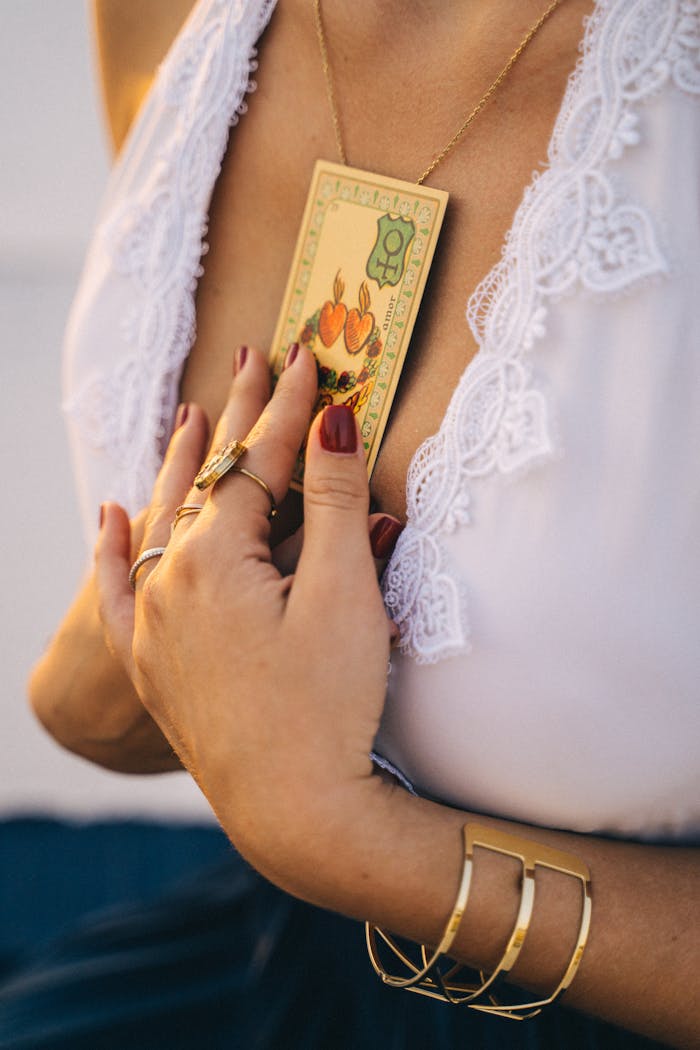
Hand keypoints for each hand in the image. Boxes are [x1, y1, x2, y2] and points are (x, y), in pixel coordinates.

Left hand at [96, 344, 400, 878]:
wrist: (296, 810)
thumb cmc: (328, 704)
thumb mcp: (342, 593)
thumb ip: (332, 499)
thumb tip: (331, 419)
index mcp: (213, 560)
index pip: (257, 463)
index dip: (287, 406)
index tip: (305, 356)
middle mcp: (166, 584)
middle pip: (208, 483)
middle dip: (238, 419)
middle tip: (253, 359)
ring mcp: (151, 626)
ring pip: (164, 524)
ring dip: (182, 469)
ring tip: (190, 416)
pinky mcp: (152, 664)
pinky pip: (116, 591)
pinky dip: (112, 550)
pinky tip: (109, 517)